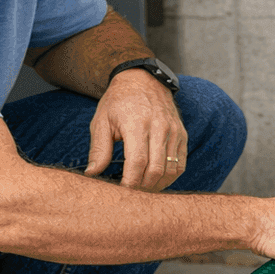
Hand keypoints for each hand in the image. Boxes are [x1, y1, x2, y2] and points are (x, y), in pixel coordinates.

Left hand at [86, 69, 186, 191]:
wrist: (142, 80)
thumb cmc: (118, 102)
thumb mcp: (101, 121)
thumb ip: (99, 149)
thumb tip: (92, 174)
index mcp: (136, 123)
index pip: (137, 162)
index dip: (130, 183)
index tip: (121, 192)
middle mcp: (159, 127)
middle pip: (155, 170)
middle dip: (142, 187)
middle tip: (130, 193)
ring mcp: (173, 131)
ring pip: (170, 170)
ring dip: (156, 185)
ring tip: (141, 188)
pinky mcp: (182, 135)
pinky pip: (180, 164)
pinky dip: (169, 177)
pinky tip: (156, 180)